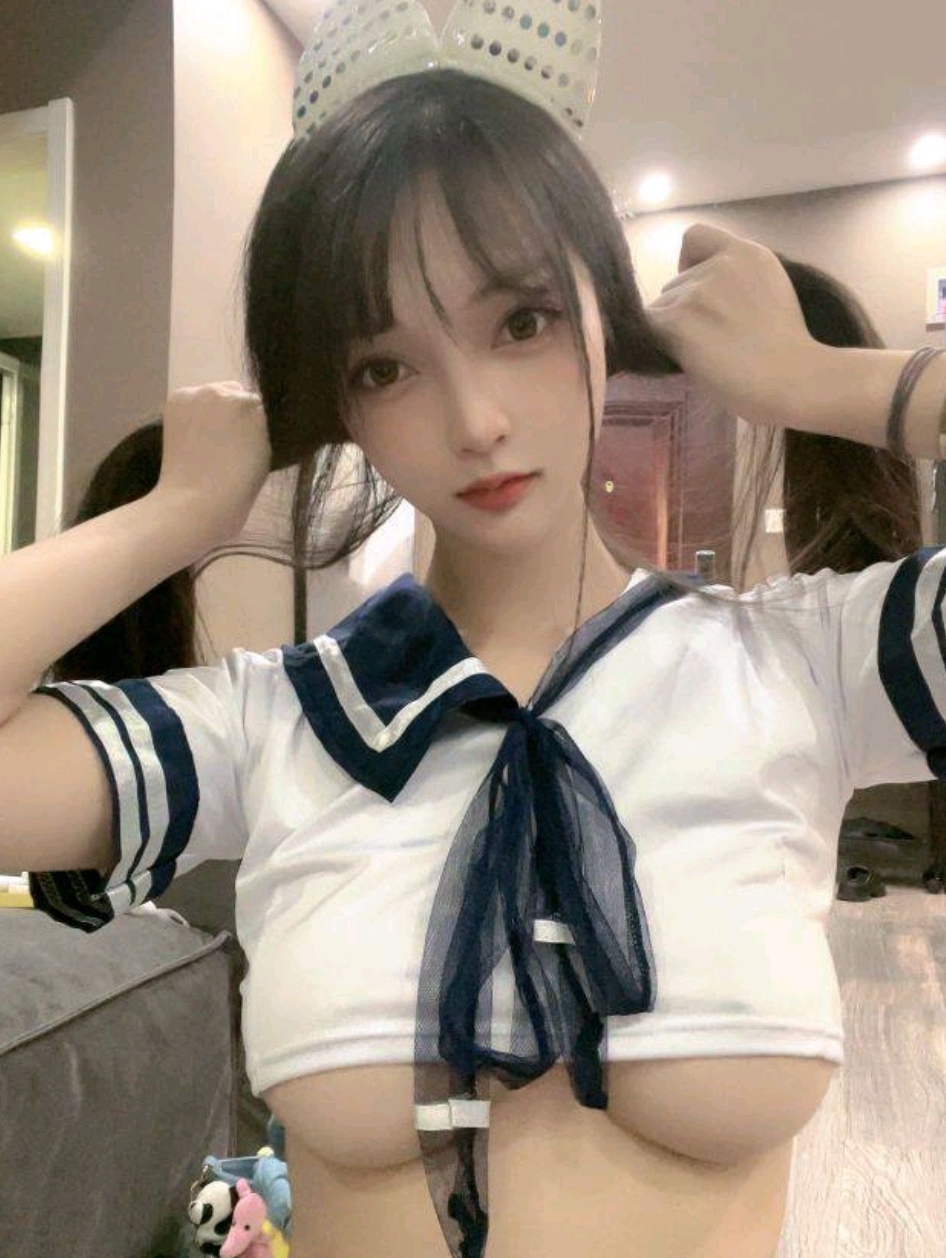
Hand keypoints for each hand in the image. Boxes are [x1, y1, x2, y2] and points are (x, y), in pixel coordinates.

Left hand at [154, 382, 272, 548]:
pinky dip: (193, 410)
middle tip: (228, 442)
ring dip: (215, 409)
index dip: (258, 425)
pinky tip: (192, 434)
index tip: (251, 444)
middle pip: (240, 395)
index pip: (265, 407)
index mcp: (263, 411)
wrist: (196, 502)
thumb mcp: (267, 455)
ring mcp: (205, 392)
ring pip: (216, 394)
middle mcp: (236, 393)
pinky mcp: (180, 397)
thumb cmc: (238, 490)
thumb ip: (264, 429)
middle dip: (236, 412)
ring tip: (207, 440)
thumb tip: (256, 419)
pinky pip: (193, 398)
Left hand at [646, 224, 818, 424]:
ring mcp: (696, 290)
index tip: (699, 292)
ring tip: (707, 355)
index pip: (695, 236)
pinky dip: (659, 344)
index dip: (688, 262)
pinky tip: (685, 359)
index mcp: (748, 254)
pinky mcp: (677, 319)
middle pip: (674, 283)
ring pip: (659, 309)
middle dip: (684, 309)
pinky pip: (649, 328)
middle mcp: (719, 264)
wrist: (793, 378)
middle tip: (710, 340)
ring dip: (673, 331)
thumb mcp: (772, 293)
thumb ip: (739, 283)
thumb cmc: (790, 352)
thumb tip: (702, 298)